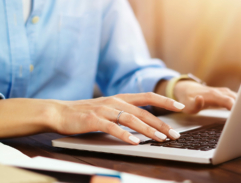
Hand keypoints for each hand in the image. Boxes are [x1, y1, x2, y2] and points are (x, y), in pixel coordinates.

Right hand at [0, 94, 184, 143]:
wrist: (60, 112)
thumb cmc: (86, 112)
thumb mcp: (109, 108)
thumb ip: (125, 112)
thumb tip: (144, 122)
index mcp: (120, 98)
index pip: (147, 97)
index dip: (164, 101)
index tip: (180, 107)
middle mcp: (115, 101)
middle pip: (143, 111)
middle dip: (161, 123)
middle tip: (174, 134)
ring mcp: (104, 110)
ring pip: (131, 119)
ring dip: (147, 129)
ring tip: (160, 139)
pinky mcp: (94, 120)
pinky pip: (112, 128)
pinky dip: (125, 135)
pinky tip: (135, 142)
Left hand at [173, 80, 236, 113]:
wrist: (187, 89)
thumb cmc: (188, 99)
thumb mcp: (188, 105)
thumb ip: (194, 104)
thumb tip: (200, 99)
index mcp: (213, 95)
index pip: (228, 101)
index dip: (236, 107)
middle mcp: (221, 92)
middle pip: (237, 99)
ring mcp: (224, 92)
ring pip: (238, 97)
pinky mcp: (226, 95)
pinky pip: (237, 98)